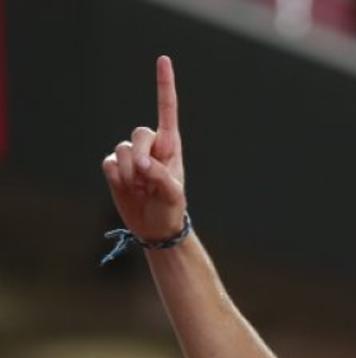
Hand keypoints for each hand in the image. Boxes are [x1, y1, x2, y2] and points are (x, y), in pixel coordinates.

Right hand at [101, 55, 185, 241]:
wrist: (155, 227)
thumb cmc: (171, 208)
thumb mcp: (174, 194)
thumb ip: (161, 176)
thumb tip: (142, 163)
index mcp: (170, 146)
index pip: (167, 110)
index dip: (164, 85)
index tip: (163, 59)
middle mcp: (150, 146)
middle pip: (139, 133)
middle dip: (141, 154)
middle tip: (146, 177)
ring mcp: (131, 156)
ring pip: (122, 150)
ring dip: (130, 172)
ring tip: (140, 189)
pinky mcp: (115, 167)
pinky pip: (108, 164)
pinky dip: (116, 178)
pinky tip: (127, 189)